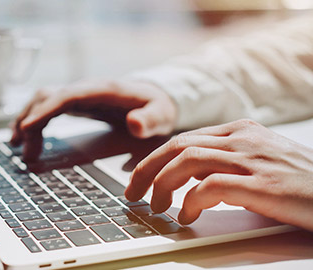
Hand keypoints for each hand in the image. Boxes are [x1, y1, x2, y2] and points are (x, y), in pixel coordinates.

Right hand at [10, 79, 176, 160]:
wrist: (156, 96)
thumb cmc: (157, 106)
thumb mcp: (161, 114)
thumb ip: (150, 119)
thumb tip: (134, 123)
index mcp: (103, 89)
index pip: (66, 96)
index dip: (44, 110)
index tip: (27, 128)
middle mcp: (85, 89)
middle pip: (47, 97)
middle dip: (31, 121)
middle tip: (27, 153)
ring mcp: (78, 94)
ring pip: (42, 100)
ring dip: (26, 119)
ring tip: (17, 146)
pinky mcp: (76, 103)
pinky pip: (47, 107)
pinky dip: (33, 119)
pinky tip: (24, 136)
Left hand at [125, 119, 312, 230]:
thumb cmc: (301, 183)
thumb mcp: (260, 162)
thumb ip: (226, 162)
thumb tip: (192, 181)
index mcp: (241, 130)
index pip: (183, 138)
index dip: (154, 159)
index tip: (140, 178)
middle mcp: (244, 138)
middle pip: (178, 146)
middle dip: (148, 170)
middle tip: (133, 193)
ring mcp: (253, 159)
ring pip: (187, 160)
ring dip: (163, 185)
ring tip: (156, 207)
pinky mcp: (263, 185)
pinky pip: (210, 187)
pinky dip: (190, 201)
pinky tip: (186, 216)